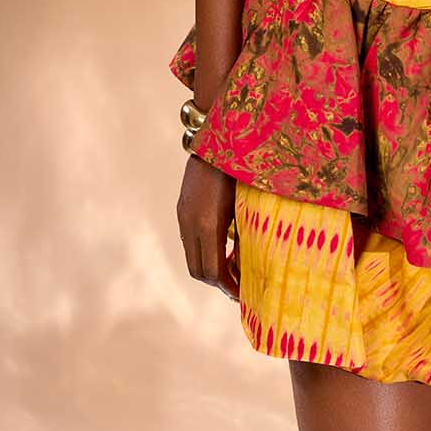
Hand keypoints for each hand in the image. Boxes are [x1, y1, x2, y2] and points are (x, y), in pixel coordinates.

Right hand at [176, 153, 240, 301]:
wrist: (217, 136)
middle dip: (218, 283)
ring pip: (192, 258)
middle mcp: (191, 222)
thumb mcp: (247, 202)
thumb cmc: (241, 168)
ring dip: (210, 268)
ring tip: (233, 269)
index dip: (228, 286)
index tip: (244, 293)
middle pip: (198, 271)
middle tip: (239, 286)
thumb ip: (245, 233)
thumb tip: (248, 263)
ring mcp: (184, 215)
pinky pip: (190, 242)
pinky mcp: (182, 209)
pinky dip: (204, 252)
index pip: (213, 271)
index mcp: (209, 223)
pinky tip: (222, 248)